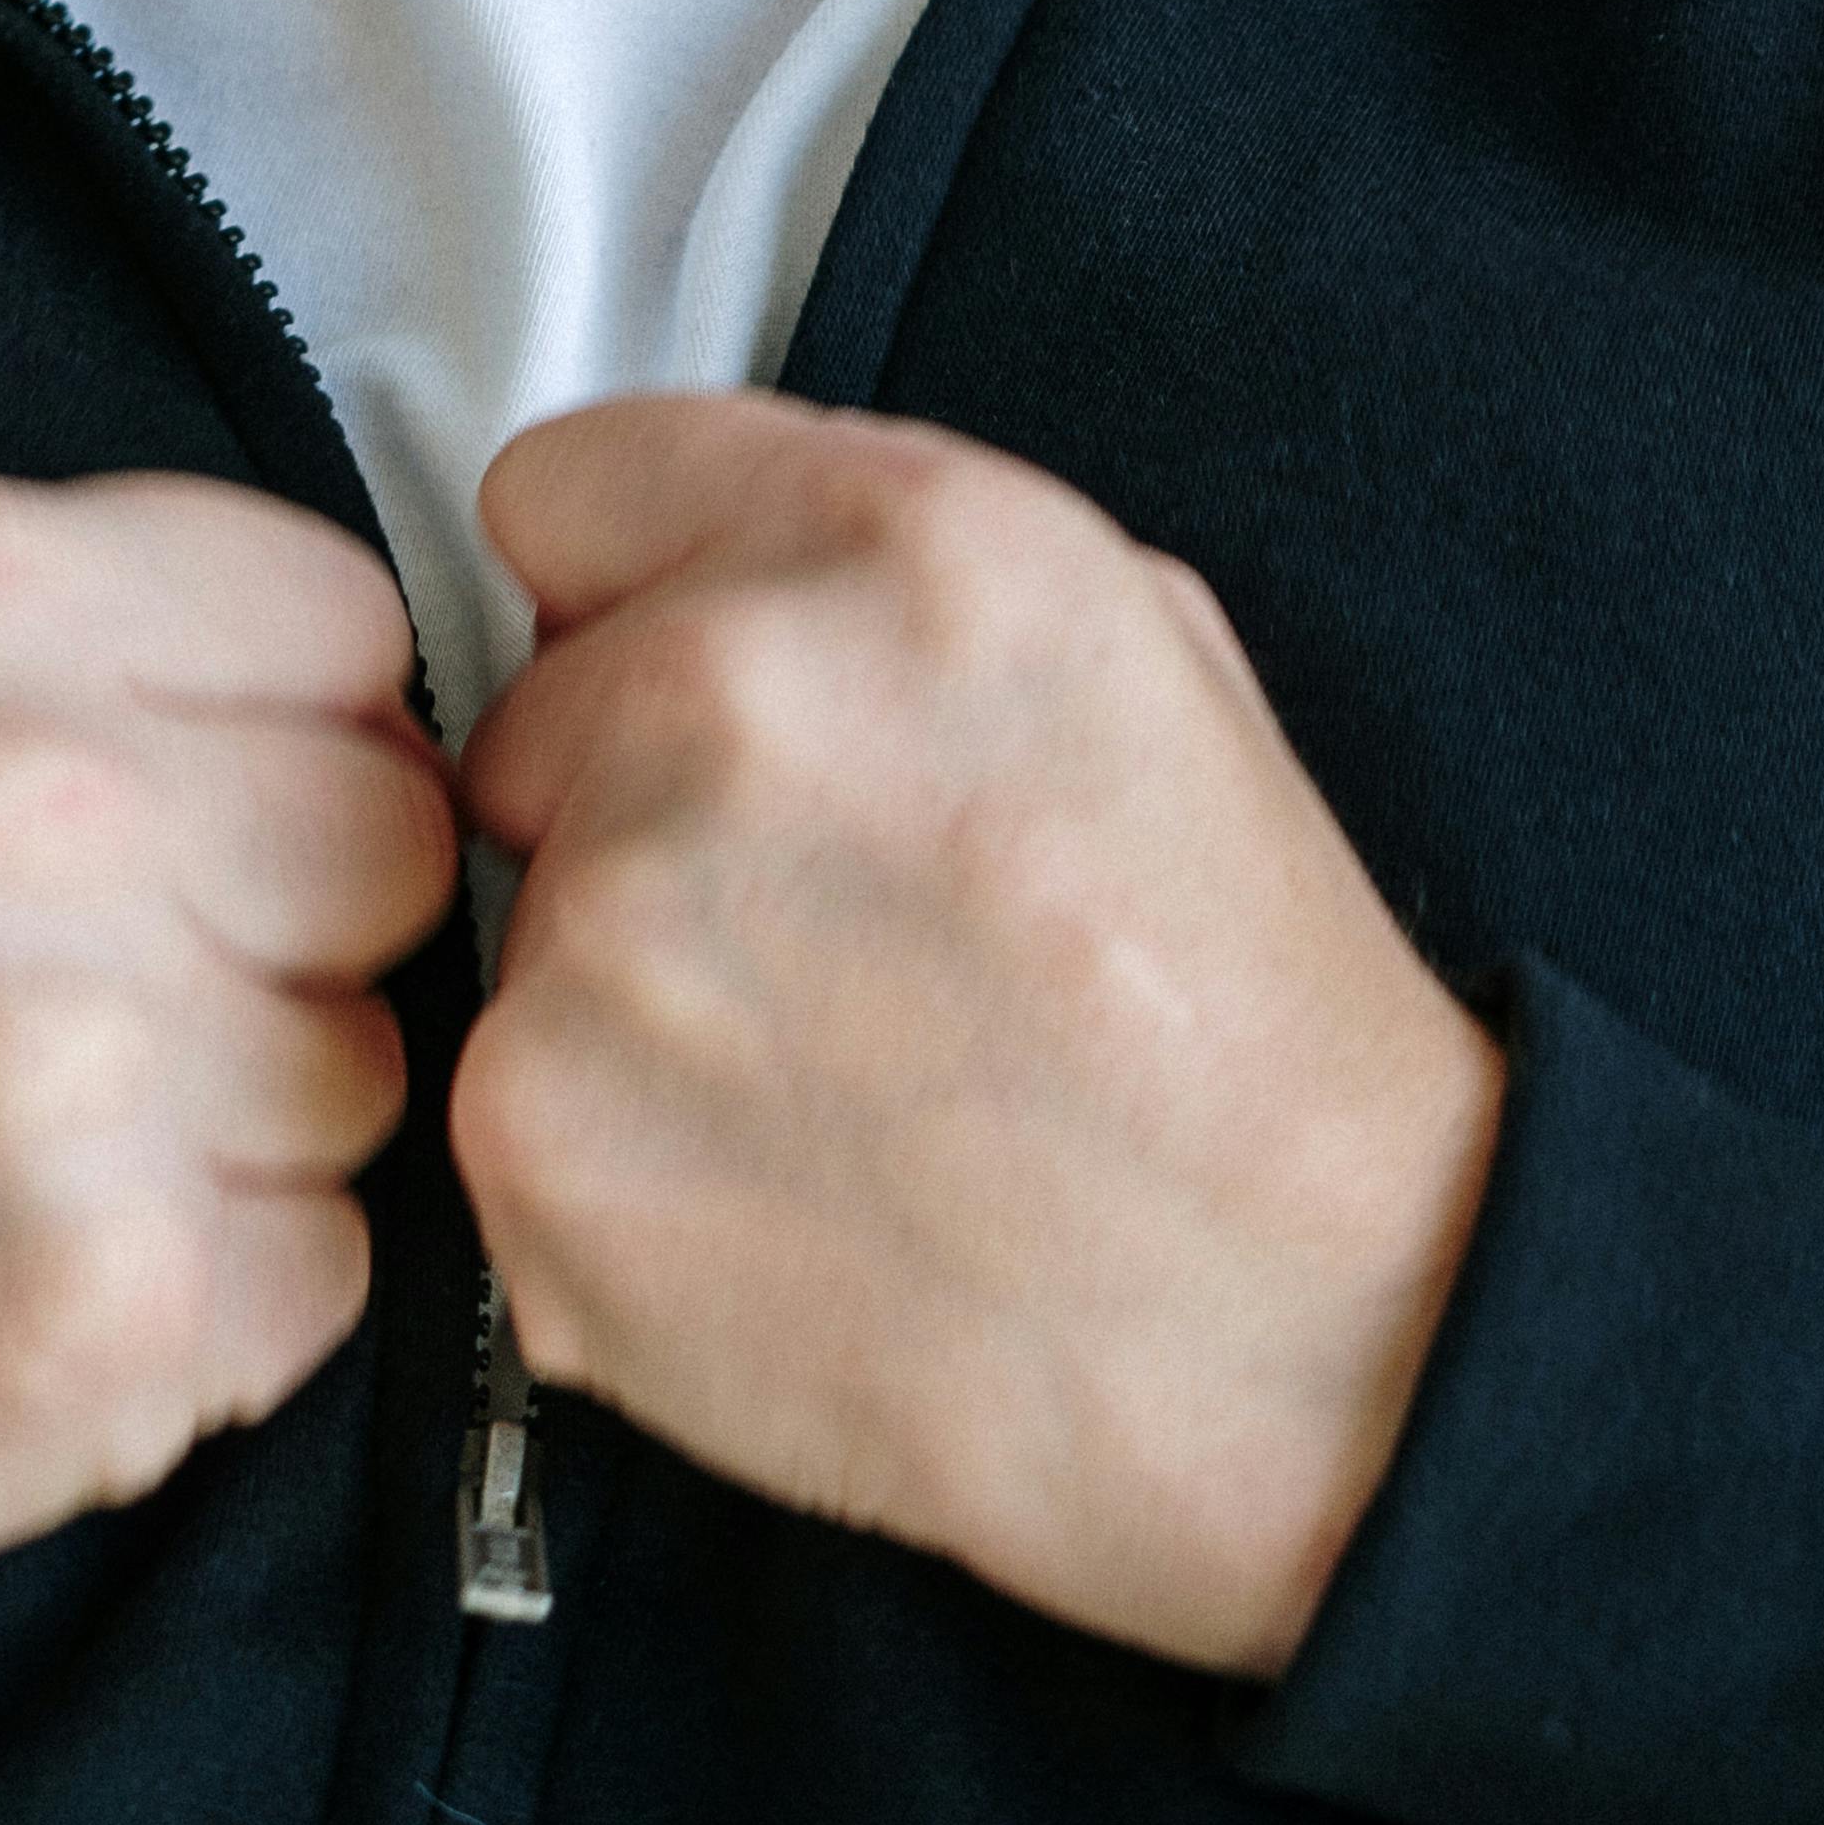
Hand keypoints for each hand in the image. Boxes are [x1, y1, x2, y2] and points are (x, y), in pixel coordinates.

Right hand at [0, 474, 453, 1602]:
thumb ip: (112, 624)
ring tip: (36, 1138)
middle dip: (278, 927)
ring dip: (248, 1126)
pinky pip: (327, 1268)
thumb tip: (403, 708)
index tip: (162, 809)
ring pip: (370, 1069)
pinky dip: (220, 1299)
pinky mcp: (110, 1300)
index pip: (343, 626)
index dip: (272, 734)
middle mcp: (21, 799)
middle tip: (86, 997)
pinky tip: (44, 1268)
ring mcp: (70, 1062)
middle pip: (389, 842)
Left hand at [452, 395, 1499, 1680]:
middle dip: (636, 804)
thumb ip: (876, 562)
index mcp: (898, 547)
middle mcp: (734, 697)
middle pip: (534, 711)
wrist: (1309, 1337)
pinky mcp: (541, 1132)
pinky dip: (616, 1157)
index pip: (566, 487)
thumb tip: (694, 566)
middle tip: (820, 929)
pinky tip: (786, 1192)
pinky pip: (514, 1100)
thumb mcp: (1137, 649)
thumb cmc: (1245, 1019)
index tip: (688, 681)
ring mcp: (616, 920)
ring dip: (635, 989)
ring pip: (527, 915)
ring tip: (838, 1081)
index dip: (633, 597)